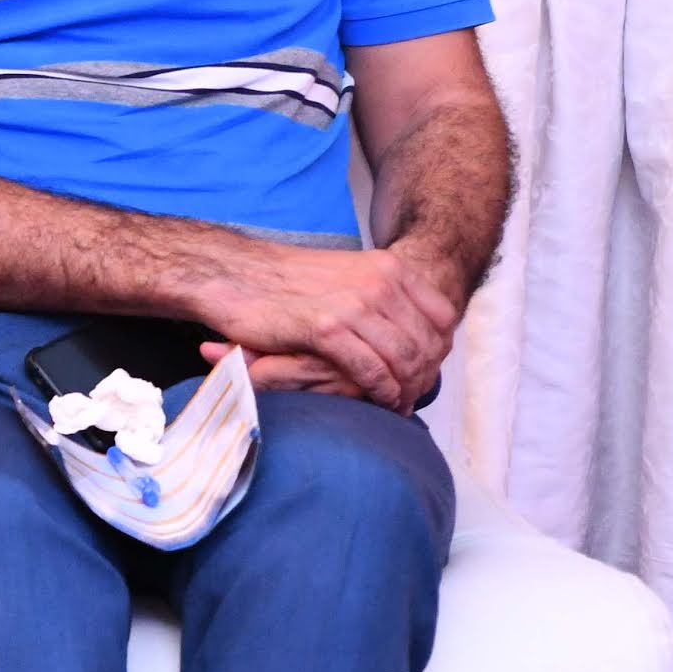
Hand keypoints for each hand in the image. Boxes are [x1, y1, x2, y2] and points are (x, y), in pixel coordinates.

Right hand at [185, 239, 460, 410]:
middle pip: (427, 342)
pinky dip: (382, 392)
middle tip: (413, 396)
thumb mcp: (347, 275)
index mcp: (388, 267)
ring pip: (405, 359)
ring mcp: (355, 304)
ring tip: (397, 404)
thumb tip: (418, 326)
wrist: (231, 272)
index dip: (438, 348)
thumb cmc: (283, 281)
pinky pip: (373, 370)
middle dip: (424, 376)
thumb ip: (382, 293)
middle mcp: (379, 282)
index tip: (425, 369)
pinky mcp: (327, 328)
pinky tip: (381, 402)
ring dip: (405, 389)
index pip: (441, 316)